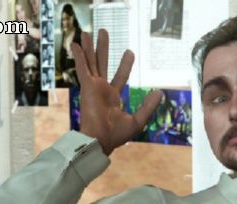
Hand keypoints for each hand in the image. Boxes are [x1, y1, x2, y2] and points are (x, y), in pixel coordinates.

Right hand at [72, 29, 161, 155]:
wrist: (101, 140)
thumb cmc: (117, 135)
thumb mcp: (138, 119)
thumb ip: (148, 106)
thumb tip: (160, 92)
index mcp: (112, 97)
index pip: (120, 76)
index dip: (125, 64)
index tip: (130, 51)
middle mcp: (101, 89)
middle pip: (102, 63)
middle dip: (103, 48)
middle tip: (104, 32)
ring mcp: (93, 87)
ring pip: (91, 62)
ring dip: (89, 47)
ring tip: (87, 31)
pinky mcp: (87, 87)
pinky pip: (82, 68)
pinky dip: (79, 56)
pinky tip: (76, 44)